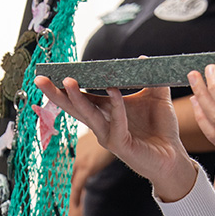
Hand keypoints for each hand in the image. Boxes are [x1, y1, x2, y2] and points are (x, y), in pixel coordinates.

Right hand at [34, 76, 197, 201]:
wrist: (173, 156)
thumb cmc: (161, 130)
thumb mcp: (156, 98)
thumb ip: (151, 80)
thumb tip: (145, 59)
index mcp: (106, 112)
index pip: (81, 96)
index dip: (66, 85)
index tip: (50, 71)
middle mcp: (103, 124)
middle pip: (74, 107)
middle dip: (56, 93)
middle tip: (41, 78)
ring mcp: (109, 136)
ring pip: (88, 115)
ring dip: (77, 99)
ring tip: (68, 82)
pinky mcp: (121, 145)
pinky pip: (116, 123)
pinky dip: (115, 106)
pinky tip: (113, 91)